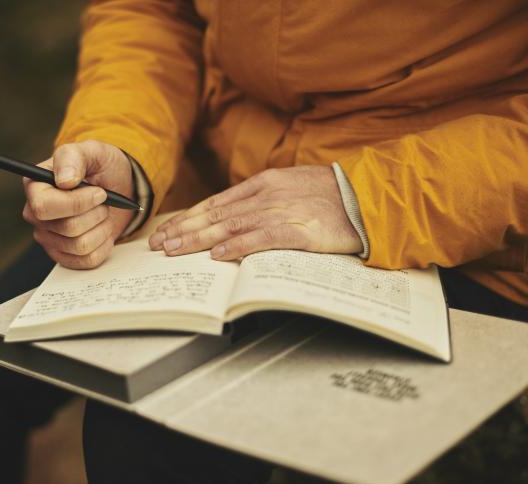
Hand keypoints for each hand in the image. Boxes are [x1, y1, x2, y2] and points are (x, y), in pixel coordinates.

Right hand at [22, 140, 134, 268]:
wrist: (118, 187)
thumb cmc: (100, 167)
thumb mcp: (92, 151)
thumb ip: (74, 157)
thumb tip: (64, 181)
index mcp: (35, 187)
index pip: (44, 207)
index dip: (76, 203)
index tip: (99, 192)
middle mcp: (36, 215)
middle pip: (67, 228)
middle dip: (95, 214)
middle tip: (103, 201)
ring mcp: (48, 237)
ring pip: (80, 246)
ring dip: (102, 228)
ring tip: (102, 213)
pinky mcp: (64, 255)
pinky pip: (88, 260)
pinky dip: (104, 245)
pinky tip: (102, 229)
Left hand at [148, 166, 361, 259]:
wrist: (369, 196)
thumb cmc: (332, 196)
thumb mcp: (292, 188)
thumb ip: (263, 200)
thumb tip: (233, 218)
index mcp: (264, 184)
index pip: (215, 203)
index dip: (188, 218)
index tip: (167, 230)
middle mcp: (266, 195)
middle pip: (215, 214)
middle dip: (183, 230)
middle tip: (158, 244)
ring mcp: (281, 211)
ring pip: (230, 226)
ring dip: (198, 239)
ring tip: (174, 250)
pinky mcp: (299, 230)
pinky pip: (261, 239)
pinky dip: (237, 247)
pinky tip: (217, 255)